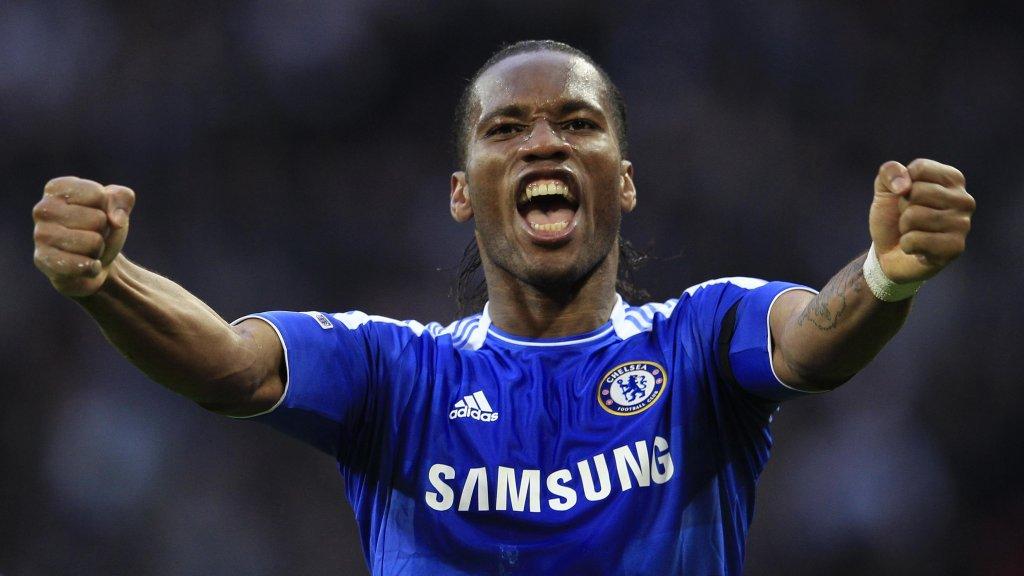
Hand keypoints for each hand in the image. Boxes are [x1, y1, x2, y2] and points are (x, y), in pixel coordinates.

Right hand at [32, 176, 135, 297]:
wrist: (95, 263)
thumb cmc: (102, 228)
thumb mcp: (118, 206)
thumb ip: (123, 199)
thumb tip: (116, 221)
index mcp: (57, 188)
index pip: (99, 195)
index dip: (108, 208)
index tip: (96, 213)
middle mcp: (43, 209)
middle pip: (98, 219)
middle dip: (103, 230)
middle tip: (91, 234)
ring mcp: (41, 235)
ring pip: (94, 242)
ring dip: (98, 249)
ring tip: (86, 249)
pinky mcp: (43, 261)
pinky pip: (83, 265)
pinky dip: (92, 268)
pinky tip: (84, 265)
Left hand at [868, 159, 974, 283]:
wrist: (889, 253)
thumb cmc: (893, 217)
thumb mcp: (885, 189)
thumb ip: (889, 172)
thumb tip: (905, 186)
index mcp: (953, 179)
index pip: (920, 168)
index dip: (901, 184)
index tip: (906, 197)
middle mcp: (964, 200)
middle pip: (917, 192)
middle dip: (902, 207)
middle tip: (909, 219)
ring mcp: (963, 224)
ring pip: (914, 216)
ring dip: (904, 227)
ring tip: (913, 232)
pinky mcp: (955, 247)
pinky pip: (914, 239)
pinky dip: (906, 244)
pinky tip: (917, 249)